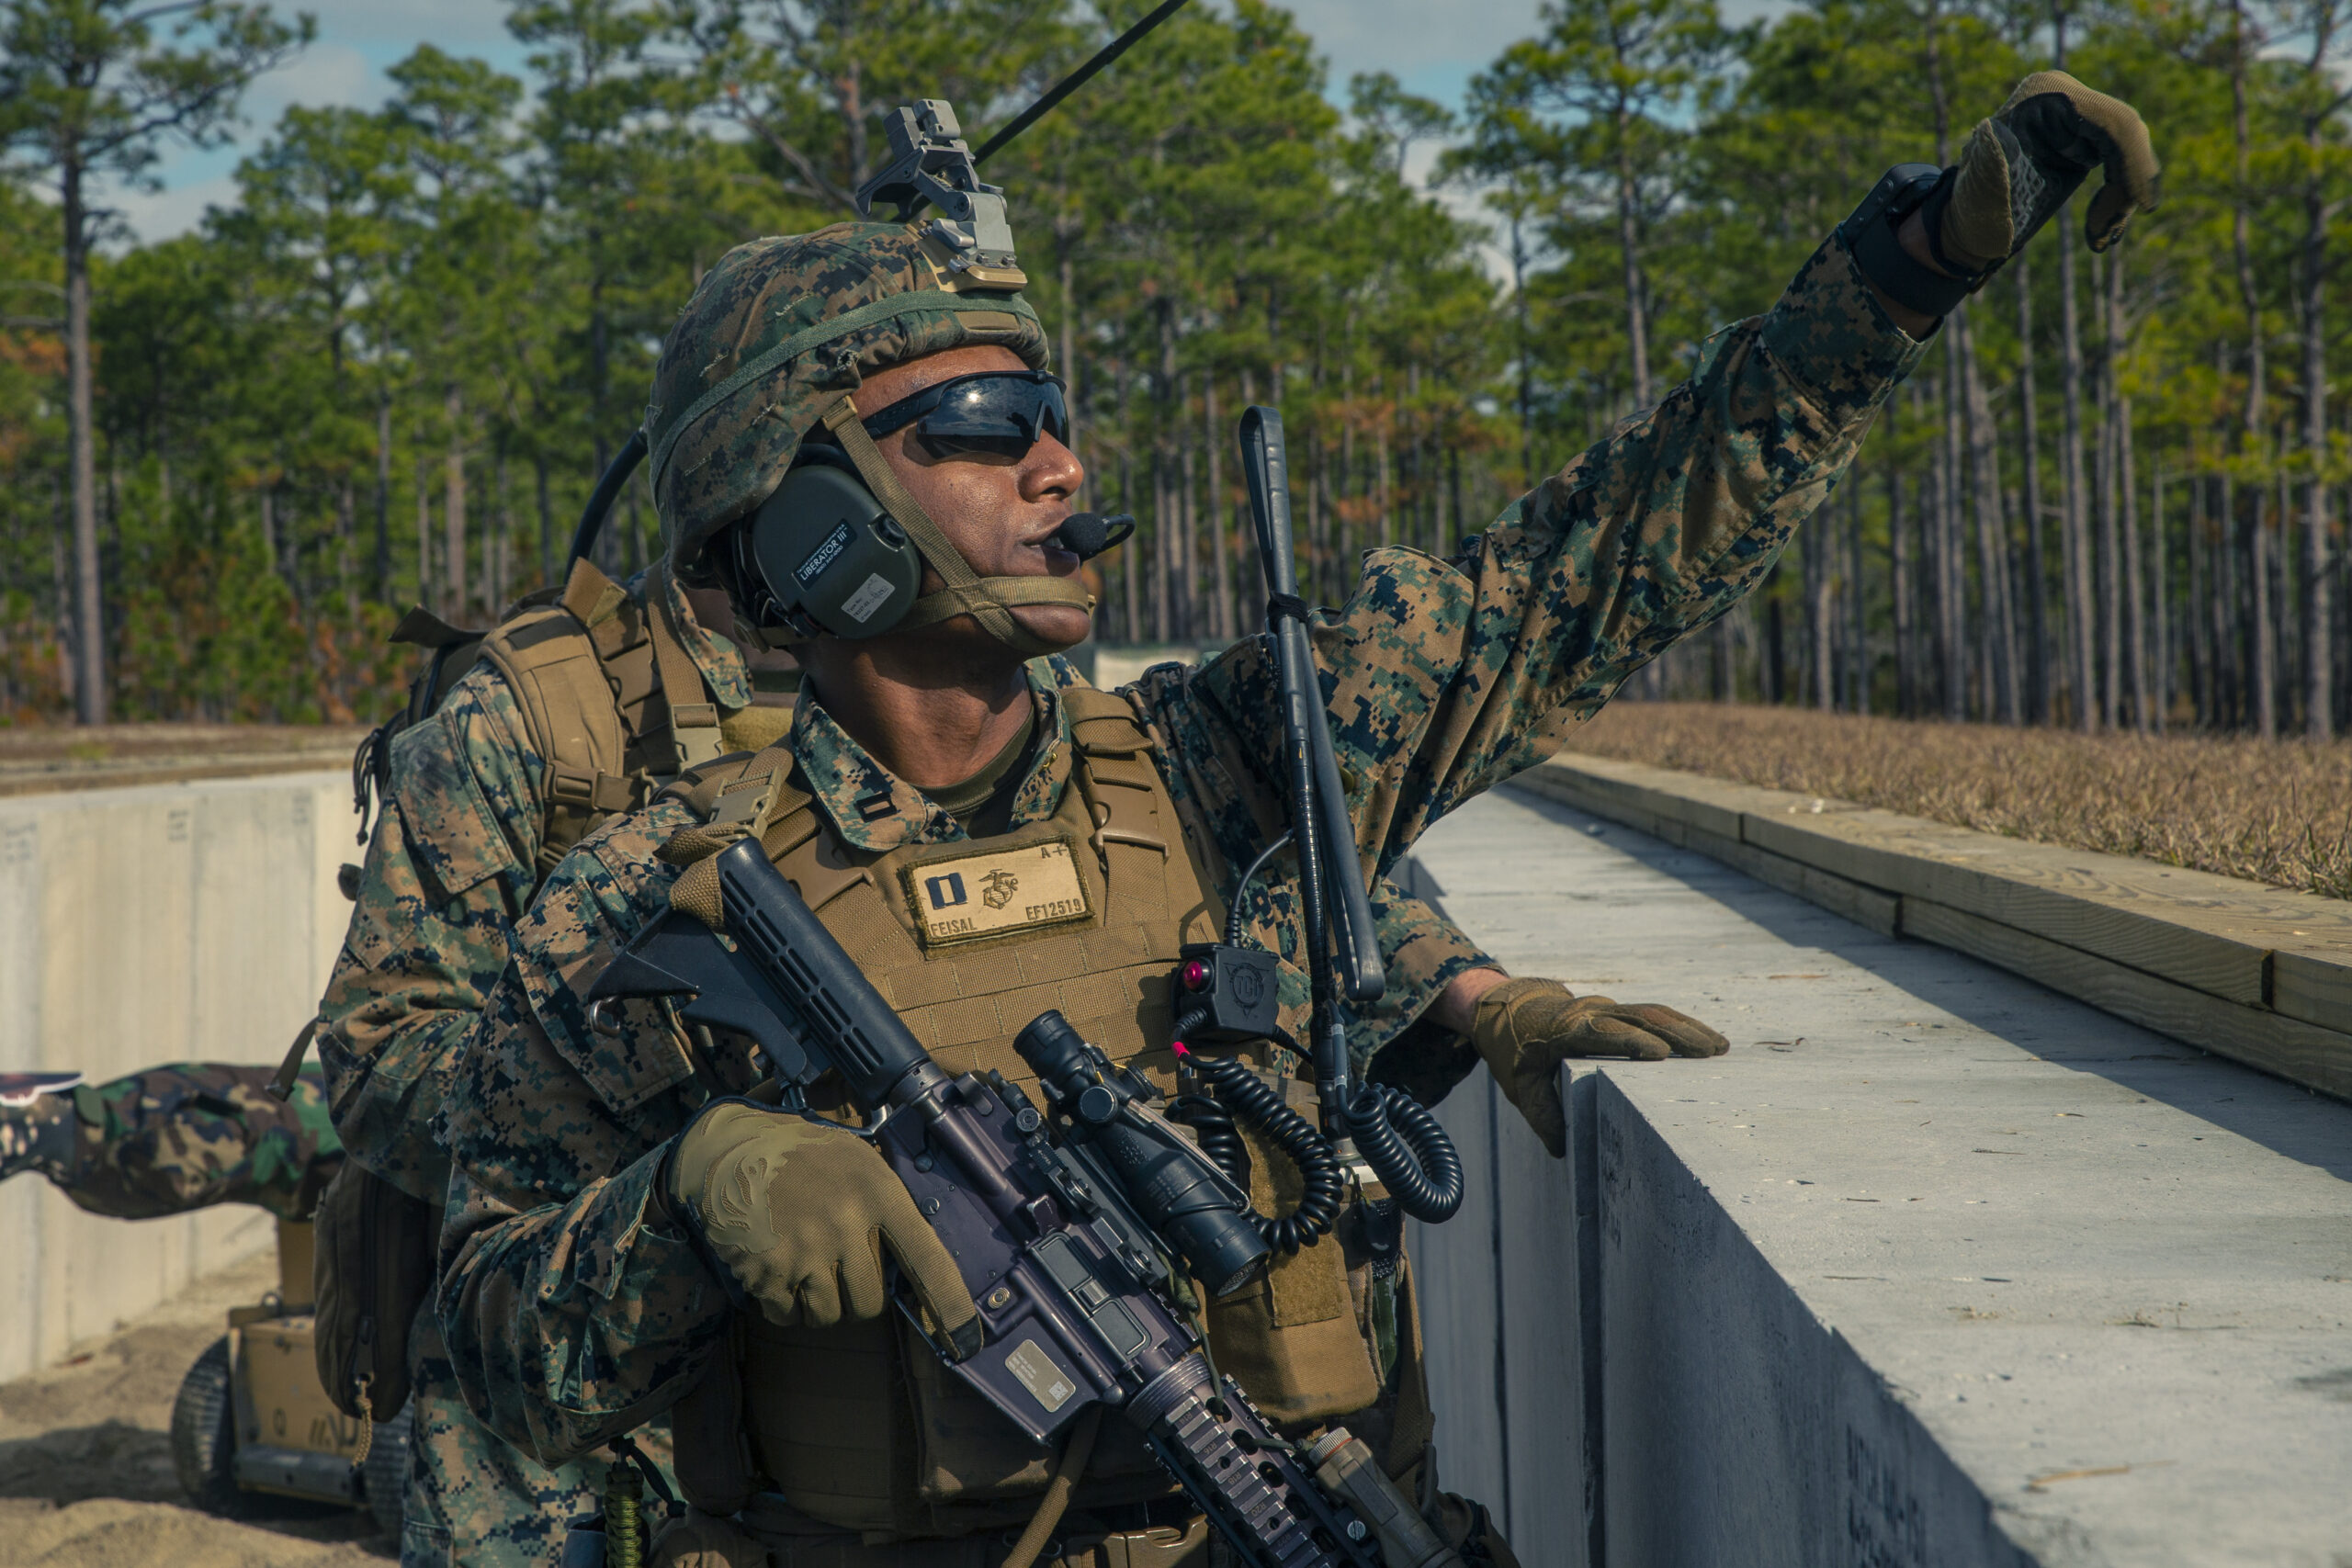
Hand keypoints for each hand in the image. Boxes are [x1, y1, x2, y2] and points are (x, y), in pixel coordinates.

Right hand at [667, 1101, 978, 1348]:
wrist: (729, 1148)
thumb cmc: (802, 1152)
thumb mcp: (857, 1157)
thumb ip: (887, 1200)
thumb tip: (914, 1259)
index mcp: (877, 1193)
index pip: (926, 1258)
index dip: (949, 1302)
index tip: (968, 1337)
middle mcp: (846, 1225)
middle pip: (870, 1303)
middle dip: (858, 1296)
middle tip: (838, 1267)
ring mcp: (805, 1252)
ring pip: (830, 1315)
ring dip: (820, 1303)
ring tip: (805, 1263)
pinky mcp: (767, 1273)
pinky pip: (789, 1317)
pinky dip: (786, 1305)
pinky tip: (778, 1269)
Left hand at [1470, 977, 1728, 1156]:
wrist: (1511, 1009)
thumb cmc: (1517, 1053)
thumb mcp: (1520, 1087)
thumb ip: (1542, 1116)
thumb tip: (1563, 1150)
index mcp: (1563, 1030)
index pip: (1599, 1032)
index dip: (1630, 1041)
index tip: (1661, 1055)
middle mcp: (1590, 1012)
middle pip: (1637, 1017)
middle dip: (1676, 1034)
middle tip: (1711, 1053)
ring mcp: (1606, 1007)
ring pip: (1651, 1012)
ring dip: (1687, 1027)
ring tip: (1720, 1047)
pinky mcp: (1618, 1010)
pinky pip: (1652, 1013)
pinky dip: (1681, 1024)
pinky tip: (1707, 1040)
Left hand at [1941, 72, 2158, 271]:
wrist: (1966, 224)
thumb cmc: (1973, 211)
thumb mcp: (1980, 192)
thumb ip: (1991, 164)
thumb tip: (1989, 129)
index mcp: (2044, 96)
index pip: (2111, 121)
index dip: (2135, 163)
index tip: (2143, 207)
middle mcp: (2064, 95)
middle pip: (2126, 133)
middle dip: (2126, 186)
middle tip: (2106, 235)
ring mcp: (2076, 114)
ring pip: (2127, 149)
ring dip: (2123, 197)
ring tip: (2100, 239)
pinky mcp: (2083, 136)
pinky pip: (2119, 160)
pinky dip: (2117, 195)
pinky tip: (2102, 230)